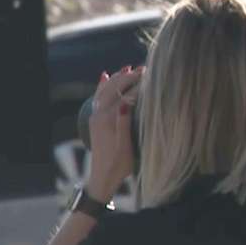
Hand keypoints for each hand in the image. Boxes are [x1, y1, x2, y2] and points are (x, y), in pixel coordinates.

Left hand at [85, 66, 142, 201]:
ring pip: (104, 90)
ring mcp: (95, 117)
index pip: (124, 94)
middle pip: (113, 88)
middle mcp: (99, 115)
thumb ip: (124, 123)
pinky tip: (105, 76)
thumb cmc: (118, 163)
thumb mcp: (125, 145)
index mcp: (108, 120)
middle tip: (143, 68)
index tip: (150, 75)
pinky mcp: (95, 120)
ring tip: (128, 68)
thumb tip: (125, 102)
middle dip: (128, 77)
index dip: (137, 84)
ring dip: (116, 78)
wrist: (103, 176)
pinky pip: (97, 97)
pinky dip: (102, 85)